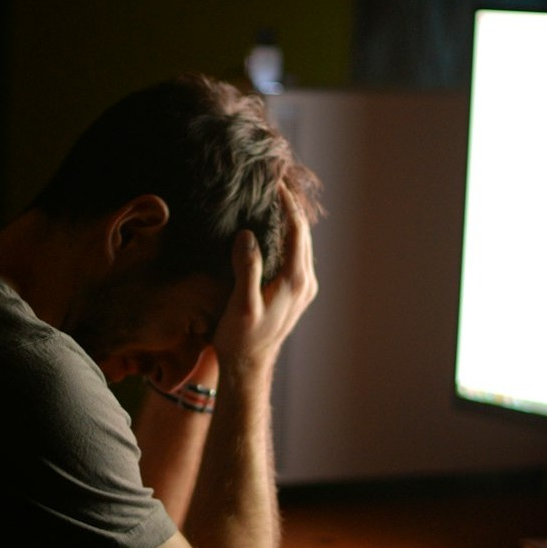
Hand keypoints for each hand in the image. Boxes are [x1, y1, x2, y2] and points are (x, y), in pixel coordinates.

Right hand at [212, 187, 316, 382]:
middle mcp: (305, 282)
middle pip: (303, 233)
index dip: (286, 203)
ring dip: (290, 221)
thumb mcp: (241, 304)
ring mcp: (304, 287)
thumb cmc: (241, 338)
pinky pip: (296, 255)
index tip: (275, 181)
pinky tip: (272, 229)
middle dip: (290, 206)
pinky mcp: (296, 292)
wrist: (248, 366)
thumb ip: (247, 268)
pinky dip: (287, 237)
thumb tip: (247, 235)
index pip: (296, 230)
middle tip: (274, 182)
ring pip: (302, 244)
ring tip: (273, 199)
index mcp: (295, 280)